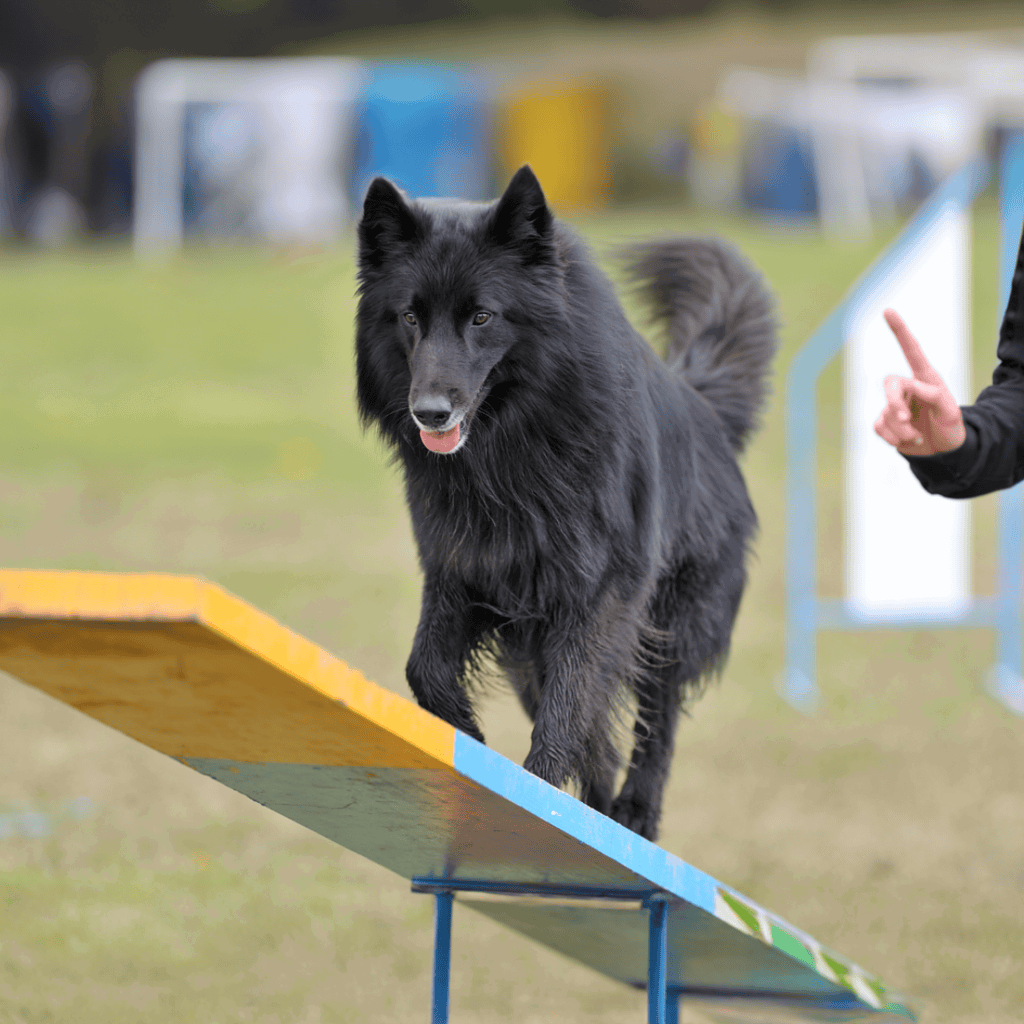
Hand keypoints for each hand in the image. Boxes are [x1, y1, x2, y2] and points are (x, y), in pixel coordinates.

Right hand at [873, 308, 965, 455]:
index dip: (900, 331)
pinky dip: (893, 437)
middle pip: (890, 385)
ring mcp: (894, 406)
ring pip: (886, 412)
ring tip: (917, 437)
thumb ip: (932, 394)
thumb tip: (910, 387)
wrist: (942, 453)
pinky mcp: (886, 423)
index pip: (911, 351)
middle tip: (906, 420)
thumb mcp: (949, 410)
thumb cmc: (950, 427)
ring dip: (901, 429)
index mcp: (925, 379)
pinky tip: (908, 441)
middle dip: (895, 403)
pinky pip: (879, 426)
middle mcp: (908, 389)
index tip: (888, 311)